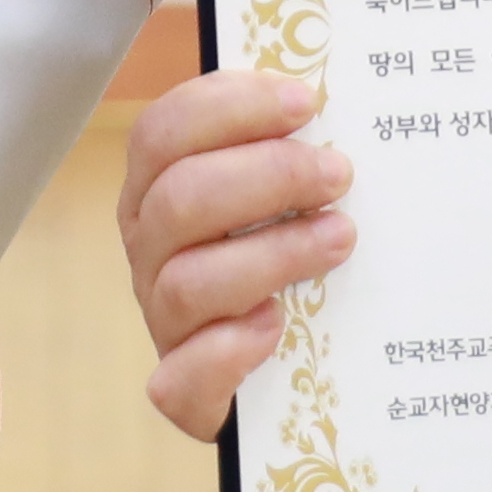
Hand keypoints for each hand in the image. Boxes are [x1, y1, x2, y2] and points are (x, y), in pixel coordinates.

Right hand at [118, 65, 351, 443]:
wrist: (286, 369)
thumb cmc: (290, 253)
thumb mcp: (282, 192)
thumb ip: (290, 147)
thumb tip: (338, 103)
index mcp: (159, 186)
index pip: (165, 129)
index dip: (231, 108)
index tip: (305, 103)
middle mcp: (151, 248)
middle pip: (179, 197)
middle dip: (267, 176)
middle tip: (338, 174)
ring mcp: (163, 318)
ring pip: (190, 281)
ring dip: (273, 253)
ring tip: (339, 239)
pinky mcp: (183, 388)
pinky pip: (181, 376)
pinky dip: (229, 350)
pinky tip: (277, 327)